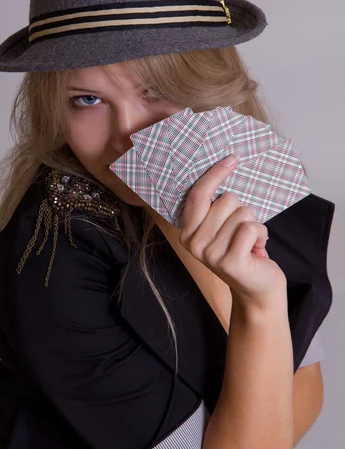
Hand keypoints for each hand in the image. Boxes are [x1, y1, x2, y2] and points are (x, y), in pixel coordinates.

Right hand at [178, 155, 287, 309]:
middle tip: (243, 232)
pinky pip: (251, 228)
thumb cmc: (242, 250)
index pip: (198, 195)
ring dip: (254, 224)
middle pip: (226, 200)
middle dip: (243, 210)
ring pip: (242, 213)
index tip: (231, 159)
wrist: (257, 288)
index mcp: (187, 231)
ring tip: (250, 242)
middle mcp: (193, 243)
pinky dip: (261, 234)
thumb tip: (225, 167)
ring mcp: (210, 255)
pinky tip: (257, 248)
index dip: (214, 175)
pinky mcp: (230, 262)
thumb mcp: (221, 228)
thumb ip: (216, 207)